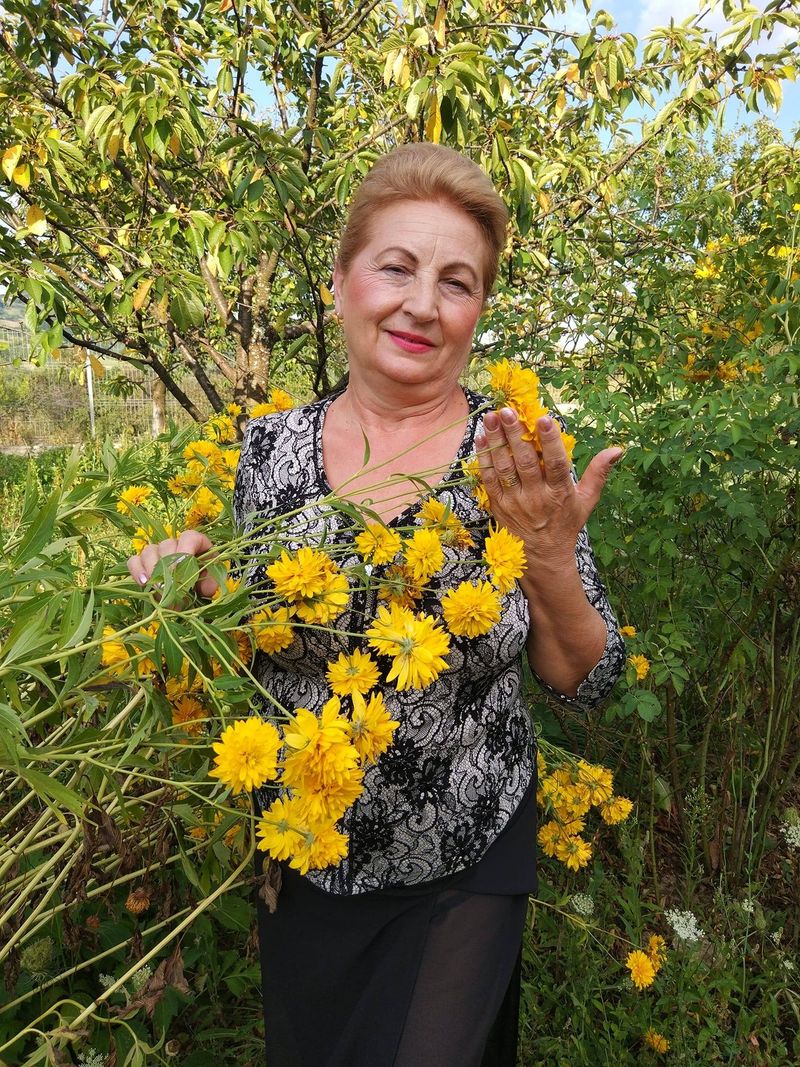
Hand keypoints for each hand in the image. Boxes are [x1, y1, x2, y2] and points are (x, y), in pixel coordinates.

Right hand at [126, 530, 218, 597]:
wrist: (189, 597)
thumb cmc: (202, 585)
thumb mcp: (210, 584)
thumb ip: (211, 583)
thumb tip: (206, 588)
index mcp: (196, 543)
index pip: (189, 537)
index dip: (185, 550)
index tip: (181, 568)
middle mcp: (175, 544)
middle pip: (167, 545)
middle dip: (167, 565)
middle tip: (169, 584)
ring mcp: (157, 552)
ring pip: (149, 551)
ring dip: (152, 569)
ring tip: (158, 587)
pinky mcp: (142, 563)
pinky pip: (134, 561)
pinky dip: (137, 571)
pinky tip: (144, 583)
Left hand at [475, 408, 622, 568]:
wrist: (542, 557)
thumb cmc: (566, 524)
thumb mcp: (587, 500)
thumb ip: (598, 472)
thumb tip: (618, 449)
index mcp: (560, 493)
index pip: (556, 463)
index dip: (550, 441)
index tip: (544, 418)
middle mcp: (536, 497)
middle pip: (525, 462)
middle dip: (515, 434)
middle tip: (507, 411)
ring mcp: (514, 502)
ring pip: (503, 468)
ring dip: (495, 441)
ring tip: (490, 417)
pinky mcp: (497, 506)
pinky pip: (488, 479)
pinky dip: (483, 458)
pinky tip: (480, 438)